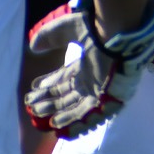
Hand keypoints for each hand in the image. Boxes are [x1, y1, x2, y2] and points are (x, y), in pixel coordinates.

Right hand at [24, 0, 153, 138]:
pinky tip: (57, 125)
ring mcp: (101, 92)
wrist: (121, 36)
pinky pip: (91, 116)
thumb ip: (50, 35)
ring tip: (40, 117)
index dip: (48, 87)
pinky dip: (74, 122)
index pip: (64, 81)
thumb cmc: (98, 30)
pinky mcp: (108, 101)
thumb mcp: (69, 28)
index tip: (32, 92)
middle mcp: (93, 81)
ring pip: (76, 109)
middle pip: (68, 97)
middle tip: (32, 108)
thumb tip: (32, 46)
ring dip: (59, 114)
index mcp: (86, 66)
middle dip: (50, 104)